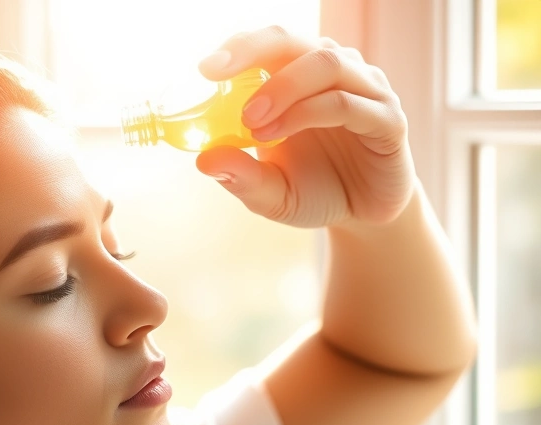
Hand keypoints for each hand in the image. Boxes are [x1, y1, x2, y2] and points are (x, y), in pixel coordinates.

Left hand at [194, 26, 415, 228]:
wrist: (365, 217)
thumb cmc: (315, 191)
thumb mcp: (270, 192)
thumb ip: (241, 177)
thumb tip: (203, 160)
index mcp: (299, 78)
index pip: (269, 44)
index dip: (238, 47)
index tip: (204, 68)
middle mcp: (333, 74)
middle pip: (293, 41)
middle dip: (252, 51)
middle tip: (217, 76)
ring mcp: (365, 92)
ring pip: (324, 64)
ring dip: (281, 89)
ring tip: (251, 123)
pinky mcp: (388, 119)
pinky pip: (347, 102)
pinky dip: (308, 113)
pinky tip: (279, 134)